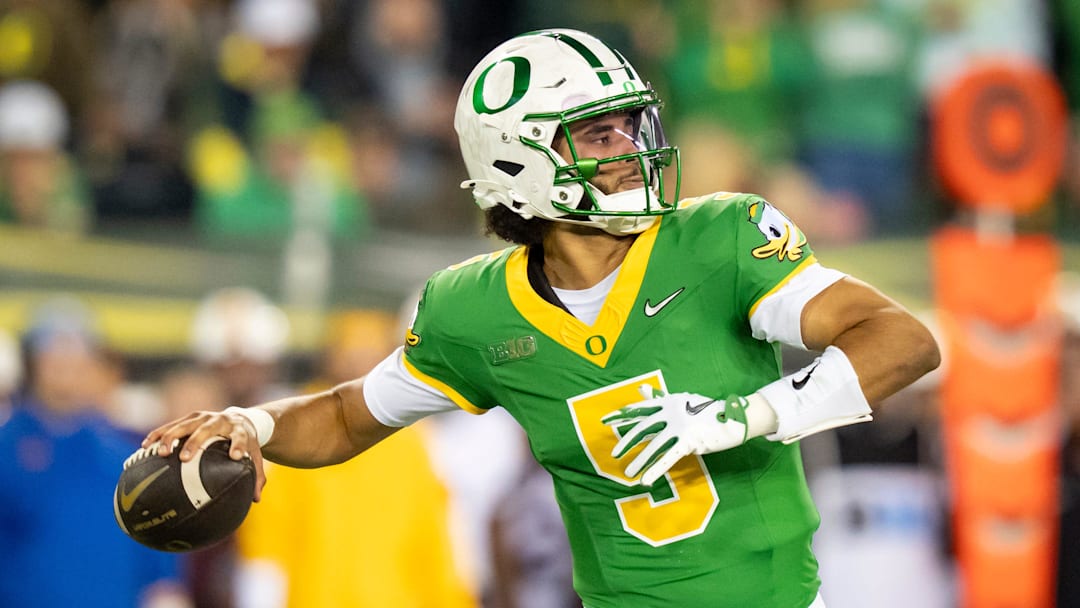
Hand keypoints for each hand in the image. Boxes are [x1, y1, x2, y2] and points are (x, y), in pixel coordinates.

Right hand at [142, 410, 266, 501]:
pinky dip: (158, 435)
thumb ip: (257, 476)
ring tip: (160, 453)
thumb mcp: (255, 456)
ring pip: (184, 425)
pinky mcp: (190, 417)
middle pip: (206, 428)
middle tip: (184, 458)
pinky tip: (145, 447)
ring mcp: (202, 417)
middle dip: (195, 442)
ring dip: (171, 437)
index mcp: (238, 430)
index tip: (235, 456)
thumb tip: (255, 500)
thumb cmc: (247, 443)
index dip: (238, 445)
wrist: (240, 418)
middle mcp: (219, 420)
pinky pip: (171, 425)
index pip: (240, 437)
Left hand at [601, 385, 749, 485]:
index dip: (622, 415)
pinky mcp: (689, 442)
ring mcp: (680, 427)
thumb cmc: (706, 410)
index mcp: (668, 402)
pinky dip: (655, 470)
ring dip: (640, 461)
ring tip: (628, 473)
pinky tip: (645, 480)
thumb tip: (641, 388)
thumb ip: (659, 398)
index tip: (605, 421)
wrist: (733, 417)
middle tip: (614, 453)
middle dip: (627, 442)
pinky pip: (668, 458)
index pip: (641, 408)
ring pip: (654, 447)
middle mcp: (671, 412)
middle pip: (644, 428)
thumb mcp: (681, 400)